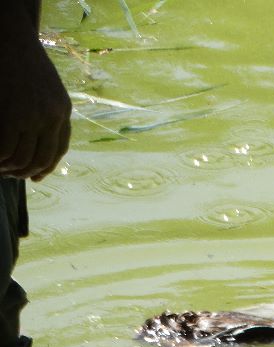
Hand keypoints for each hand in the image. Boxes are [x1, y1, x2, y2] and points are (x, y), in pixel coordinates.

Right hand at [0, 4, 72, 181]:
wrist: (11, 37)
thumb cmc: (23, 60)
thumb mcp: (45, 87)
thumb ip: (47, 110)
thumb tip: (40, 136)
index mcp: (63, 110)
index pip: (59, 149)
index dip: (47, 167)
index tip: (35, 177)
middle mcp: (53, 116)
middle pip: (43, 158)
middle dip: (26, 171)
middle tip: (11, 175)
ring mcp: (34, 117)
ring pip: (23, 158)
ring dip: (10, 168)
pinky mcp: (13, 115)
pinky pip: (5, 149)